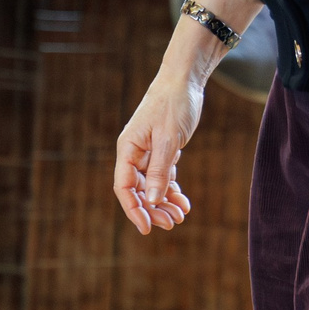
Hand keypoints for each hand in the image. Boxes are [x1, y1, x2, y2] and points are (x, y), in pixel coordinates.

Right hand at [113, 69, 207, 234]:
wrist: (184, 81)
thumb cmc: (173, 104)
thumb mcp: (168, 139)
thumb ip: (160, 170)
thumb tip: (153, 200)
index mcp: (128, 149)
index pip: (124, 186)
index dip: (133, 208)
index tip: (146, 228)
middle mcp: (134, 154)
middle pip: (138, 190)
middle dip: (153, 209)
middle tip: (171, 224)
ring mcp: (148, 153)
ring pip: (152, 186)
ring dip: (164, 203)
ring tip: (180, 217)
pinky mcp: (163, 151)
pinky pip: (164, 177)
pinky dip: (173, 191)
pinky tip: (184, 203)